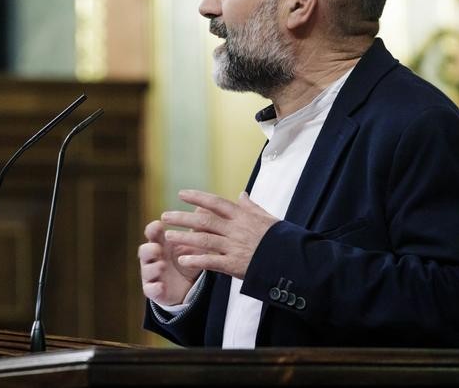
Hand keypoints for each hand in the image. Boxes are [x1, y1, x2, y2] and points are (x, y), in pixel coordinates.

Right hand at [138, 209, 208, 305]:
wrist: (187, 286)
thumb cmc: (186, 259)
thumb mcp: (193, 244)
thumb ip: (197, 228)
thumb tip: (204, 207)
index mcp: (160, 243)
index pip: (152, 234)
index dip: (153, 229)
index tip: (158, 225)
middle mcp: (153, 258)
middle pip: (144, 251)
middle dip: (149, 249)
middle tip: (157, 248)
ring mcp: (151, 274)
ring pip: (146, 270)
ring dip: (153, 267)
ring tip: (162, 265)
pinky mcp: (153, 290)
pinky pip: (150, 289)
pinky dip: (154, 287)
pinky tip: (160, 286)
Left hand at [162, 190, 278, 279]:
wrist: (294, 261)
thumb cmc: (282, 239)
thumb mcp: (268, 218)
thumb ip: (251, 207)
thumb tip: (242, 194)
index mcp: (243, 216)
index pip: (216, 203)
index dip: (197, 197)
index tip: (181, 194)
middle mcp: (236, 229)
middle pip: (204, 221)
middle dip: (182, 218)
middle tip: (164, 216)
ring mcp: (235, 247)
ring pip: (204, 240)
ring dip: (184, 238)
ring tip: (168, 236)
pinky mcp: (235, 265)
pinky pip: (211, 262)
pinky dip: (196, 260)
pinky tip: (182, 259)